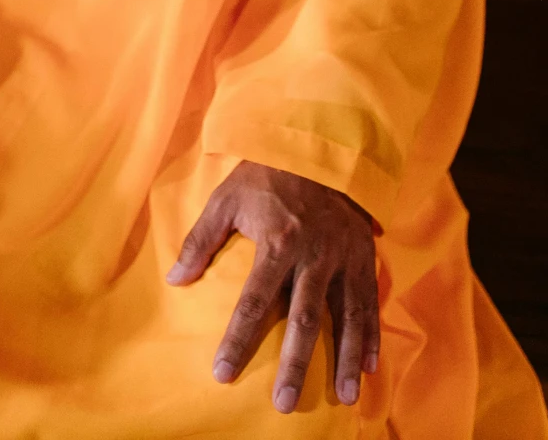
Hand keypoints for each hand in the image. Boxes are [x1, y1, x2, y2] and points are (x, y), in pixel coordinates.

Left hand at [166, 160, 378, 412]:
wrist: (320, 144)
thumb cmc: (266, 175)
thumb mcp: (227, 198)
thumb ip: (200, 240)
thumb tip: (175, 279)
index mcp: (278, 241)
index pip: (254, 301)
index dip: (238, 339)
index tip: (223, 373)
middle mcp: (315, 254)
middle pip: (304, 318)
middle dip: (295, 363)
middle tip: (284, 402)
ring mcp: (344, 256)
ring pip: (348, 315)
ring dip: (346, 358)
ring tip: (344, 396)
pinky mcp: (364, 255)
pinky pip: (370, 300)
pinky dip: (372, 334)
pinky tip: (371, 366)